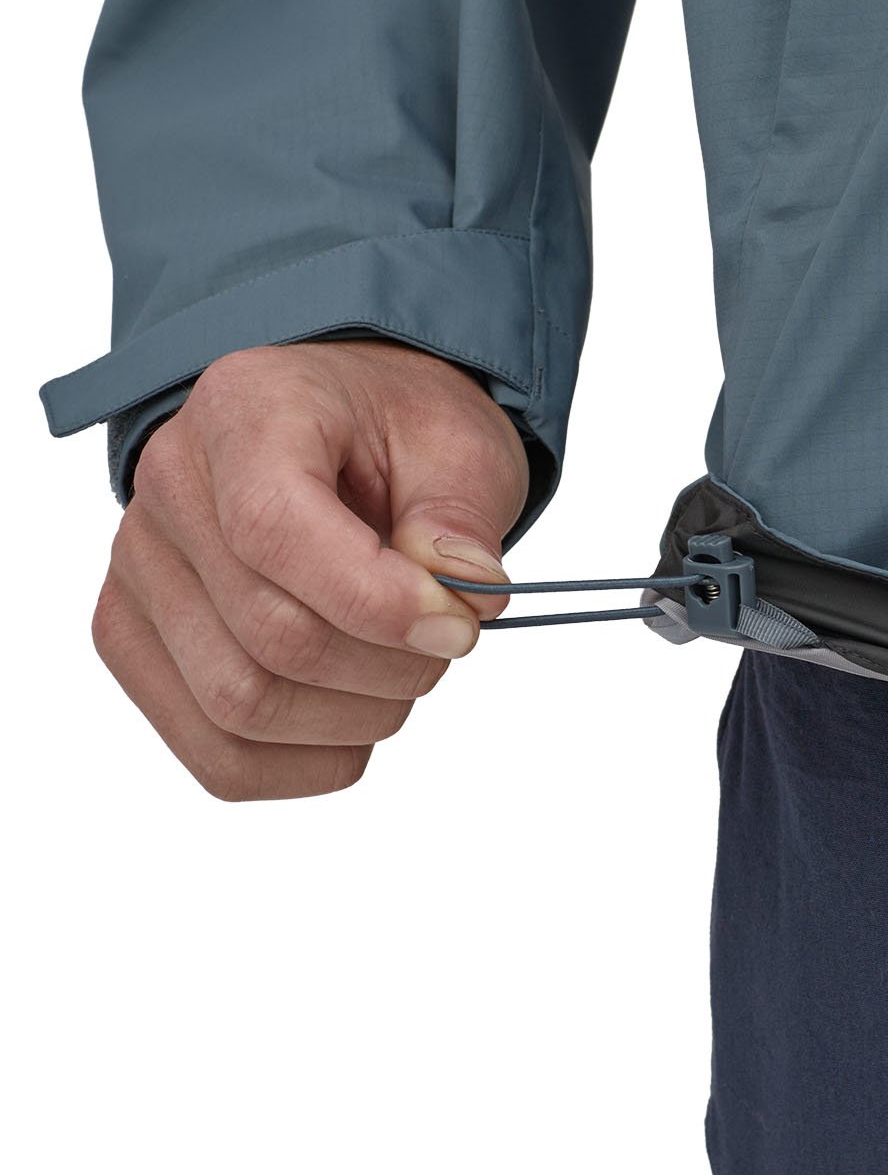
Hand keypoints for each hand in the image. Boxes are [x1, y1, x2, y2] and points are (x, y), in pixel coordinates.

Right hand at [93, 340, 528, 799]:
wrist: (341, 430)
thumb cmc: (396, 431)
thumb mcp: (458, 443)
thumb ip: (461, 517)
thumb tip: (464, 594)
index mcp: (244, 412)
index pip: (274, 532)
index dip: (379, 604)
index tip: (460, 627)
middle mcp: (168, 487)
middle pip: (269, 636)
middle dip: (391, 667)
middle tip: (448, 642)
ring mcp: (138, 573)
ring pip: (238, 706)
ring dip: (356, 719)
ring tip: (403, 670)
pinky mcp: (137, 642)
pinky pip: (215, 753)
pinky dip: (306, 762)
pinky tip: (357, 720)